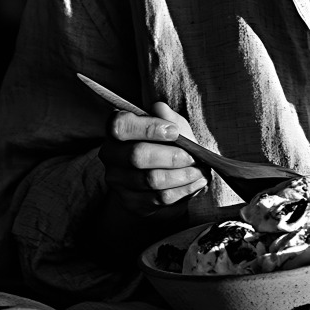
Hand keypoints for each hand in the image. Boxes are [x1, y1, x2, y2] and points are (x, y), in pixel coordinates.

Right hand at [99, 100, 206, 216]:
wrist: (164, 179)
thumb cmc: (168, 146)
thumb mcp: (173, 128)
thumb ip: (168, 118)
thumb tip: (159, 108)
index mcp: (117, 130)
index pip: (121, 125)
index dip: (148, 128)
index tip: (175, 132)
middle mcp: (110, 155)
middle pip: (136, 156)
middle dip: (171, 156)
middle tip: (193, 157)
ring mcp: (117, 180)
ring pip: (151, 179)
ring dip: (181, 175)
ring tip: (199, 171)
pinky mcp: (129, 202)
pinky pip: (159, 198)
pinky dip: (183, 190)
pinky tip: (195, 183)